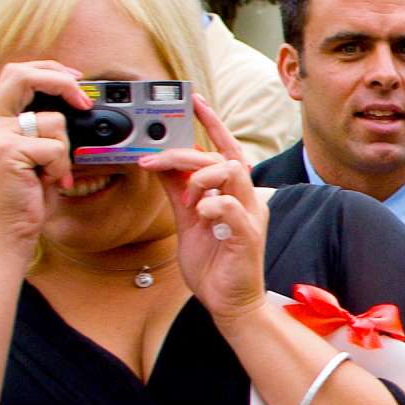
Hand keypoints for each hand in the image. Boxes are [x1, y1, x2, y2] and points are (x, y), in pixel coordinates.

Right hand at [0, 61, 90, 247]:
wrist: (7, 231)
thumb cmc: (24, 195)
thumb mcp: (31, 153)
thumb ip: (39, 126)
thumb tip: (75, 103)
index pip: (16, 72)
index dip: (49, 70)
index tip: (75, 80)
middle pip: (23, 75)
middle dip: (61, 83)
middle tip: (84, 101)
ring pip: (53, 121)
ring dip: (65, 149)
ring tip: (52, 170)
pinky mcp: (7, 152)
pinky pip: (55, 147)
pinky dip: (61, 166)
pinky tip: (50, 181)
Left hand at [149, 96, 264, 322]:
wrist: (228, 303)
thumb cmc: (214, 264)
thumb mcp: (186, 221)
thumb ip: (176, 190)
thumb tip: (158, 164)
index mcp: (234, 193)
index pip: (225, 148)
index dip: (211, 122)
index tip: (193, 101)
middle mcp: (247, 199)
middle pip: (222, 155)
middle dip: (185, 153)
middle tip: (154, 162)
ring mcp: (250, 216)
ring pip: (232, 171)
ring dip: (201, 177)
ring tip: (186, 200)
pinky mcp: (248, 236)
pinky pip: (231, 207)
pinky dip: (211, 205)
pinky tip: (200, 215)